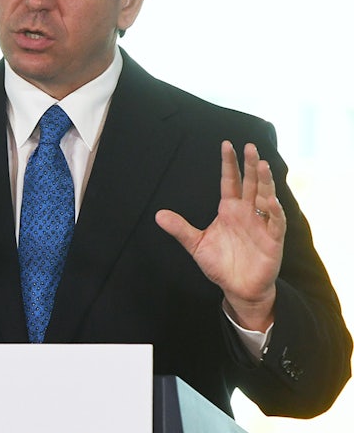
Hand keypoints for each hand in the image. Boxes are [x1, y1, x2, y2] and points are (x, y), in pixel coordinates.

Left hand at [155, 141, 284, 331]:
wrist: (238, 288)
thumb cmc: (220, 264)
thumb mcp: (195, 244)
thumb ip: (180, 229)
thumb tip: (157, 215)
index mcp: (229, 210)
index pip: (230, 181)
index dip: (229, 164)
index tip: (226, 144)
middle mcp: (247, 212)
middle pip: (250, 184)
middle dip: (250, 165)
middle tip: (250, 146)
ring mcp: (261, 224)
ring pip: (266, 197)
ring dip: (265, 182)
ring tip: (261, 165)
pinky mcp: (272, 240)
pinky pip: (275, 222)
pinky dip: (274, 211)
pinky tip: (269, 200)